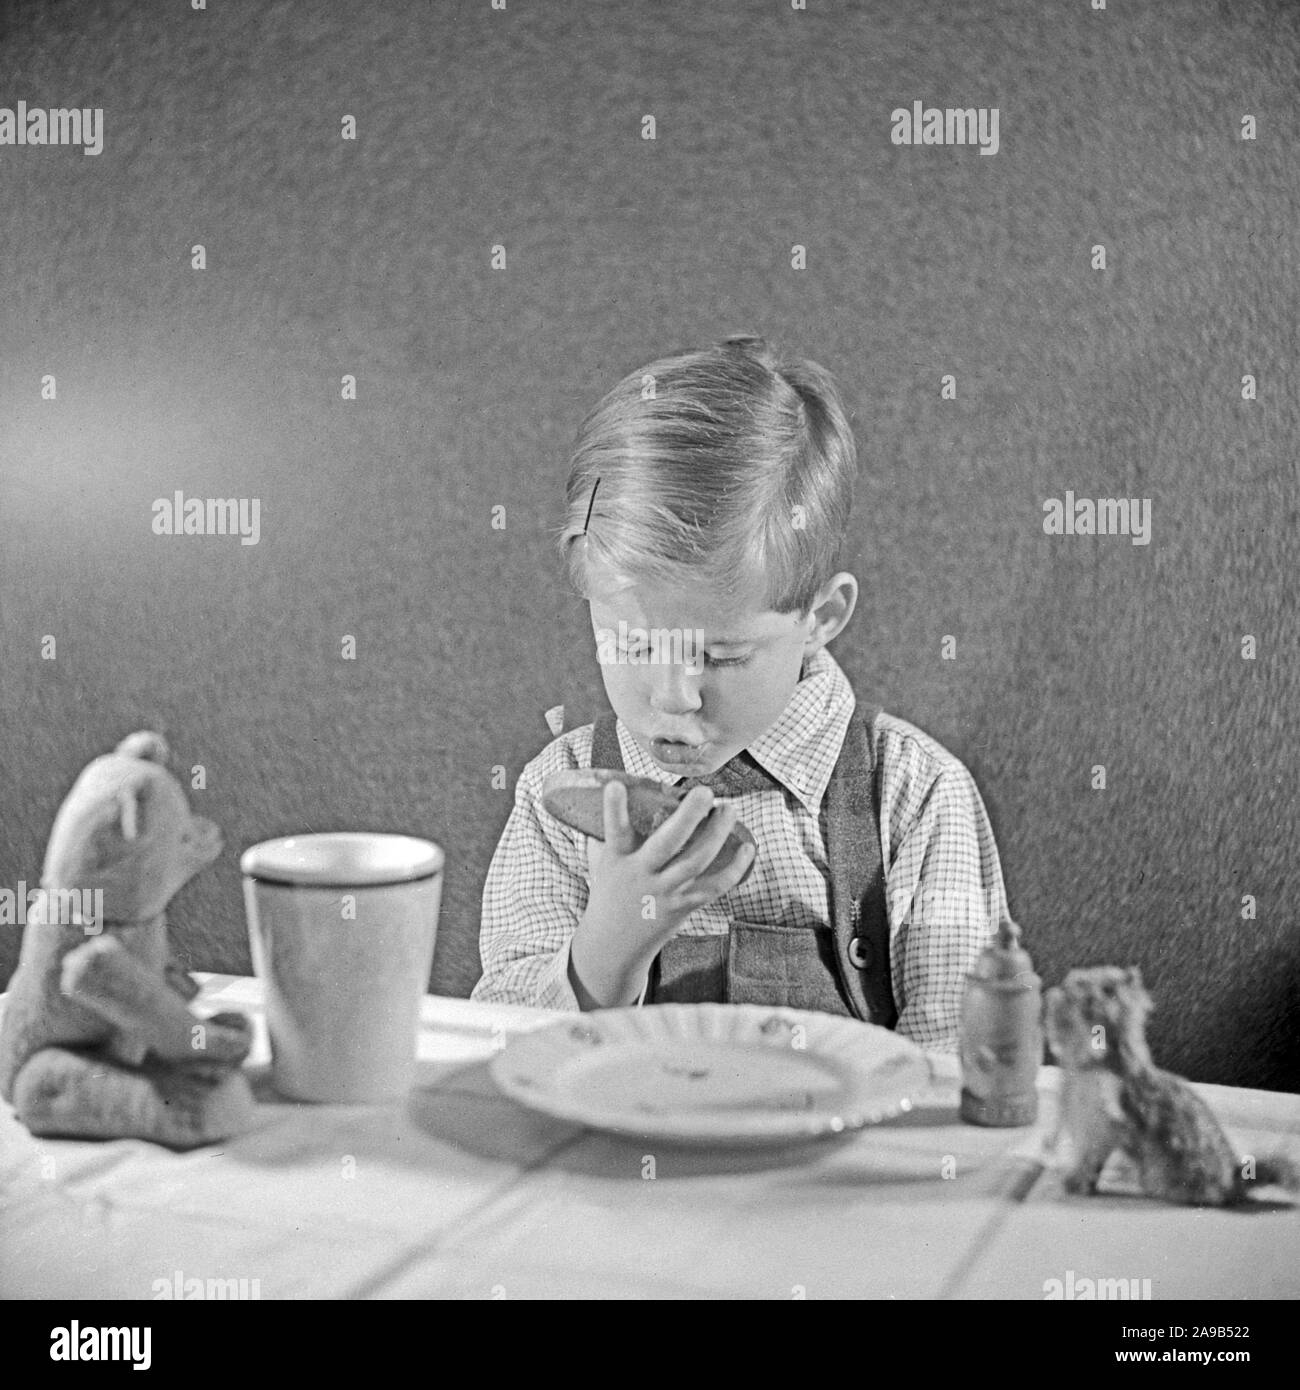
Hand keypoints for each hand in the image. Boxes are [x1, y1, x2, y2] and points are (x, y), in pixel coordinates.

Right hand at [569, 780, 754, 1007]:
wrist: (613, 946)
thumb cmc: (609, 893)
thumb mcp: (602, 862)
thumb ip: (607, 832)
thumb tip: (611, 790)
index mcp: (617, 859)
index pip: (614, 831)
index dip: (614, 809)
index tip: (616, 786)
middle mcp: (641, 875)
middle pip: (666, 844)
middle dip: (687, 816)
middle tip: (704, 792)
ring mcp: (664, 892)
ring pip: (695, 862)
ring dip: (717, 834)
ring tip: (729, 810)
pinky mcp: (684, 906)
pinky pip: (714, 887)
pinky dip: (735, 869)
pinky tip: (747, 848)